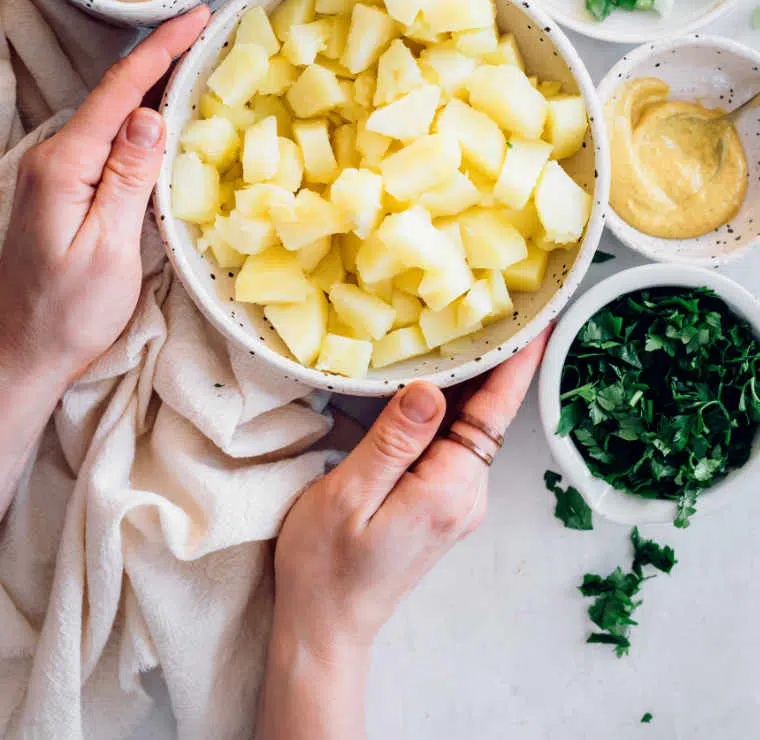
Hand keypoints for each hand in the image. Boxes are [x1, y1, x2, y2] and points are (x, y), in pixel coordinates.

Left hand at [0, 5, 208, 392]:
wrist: (23, 353)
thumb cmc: (68, 312)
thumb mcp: (109, 247)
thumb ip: (128, 178)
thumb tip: (151, 116)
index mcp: (65, 165)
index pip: (119, 92)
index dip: (160, 50)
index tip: (197, 17)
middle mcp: (55, 159)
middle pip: (113, 93)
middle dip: (160, 56)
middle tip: (207, 30)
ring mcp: (57, 174)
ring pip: (111, 115)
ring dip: (153, 86)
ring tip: (197, 63)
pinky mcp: (65, 191)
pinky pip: (107, 141)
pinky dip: (140, 120)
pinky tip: (165, 117)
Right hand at [256, 330, 548, 739]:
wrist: (325, 629)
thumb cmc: (325, 567)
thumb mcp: (348, 495)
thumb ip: (393, 441)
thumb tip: (430, 389)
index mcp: (448, 489)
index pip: (494, 413)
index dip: (518, 364)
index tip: (539, 321)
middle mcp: (466, 495)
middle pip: (486, 415)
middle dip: (490, 360)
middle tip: (486, 302)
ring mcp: (457, 503)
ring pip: (469, 428)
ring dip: (465, 382)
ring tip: (456, 329)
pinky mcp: (441, 505)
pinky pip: (451, 446)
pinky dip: (446, 409)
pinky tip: (427, 383)